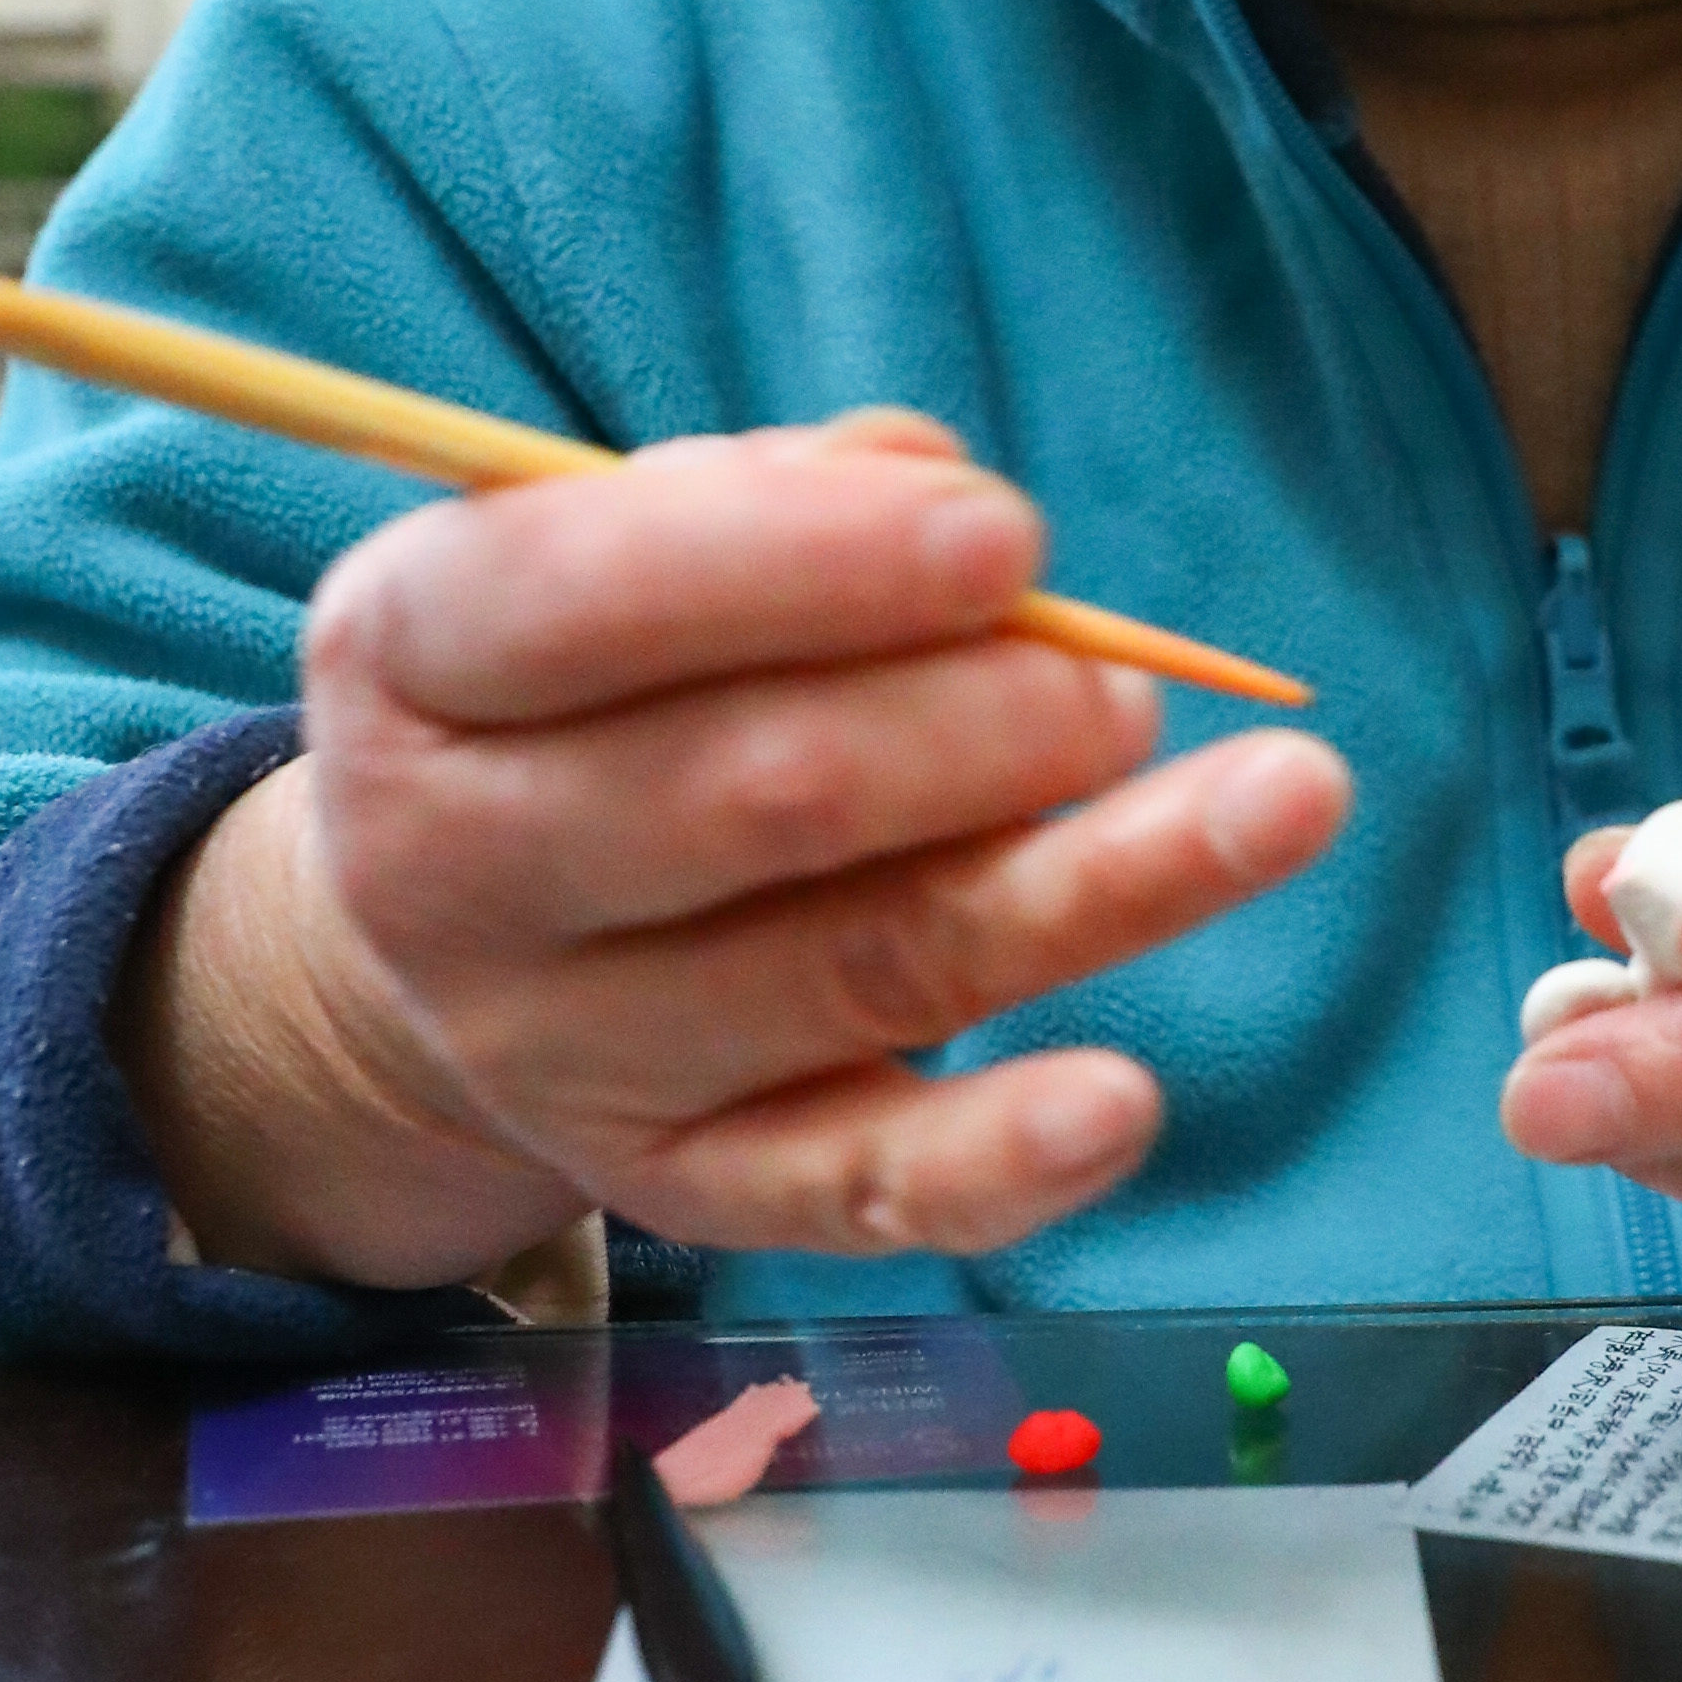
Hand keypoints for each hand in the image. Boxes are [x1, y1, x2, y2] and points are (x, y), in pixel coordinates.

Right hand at [123, 416, 1350, 1283]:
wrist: (448, 925)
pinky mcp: (683, 1185)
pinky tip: (1125, 1104)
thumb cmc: (589, 679)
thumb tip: (942, 494)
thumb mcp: (607, 542)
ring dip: (1088, 886)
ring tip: (1273, 803)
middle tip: (1123, 689)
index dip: (807, 563)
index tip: (1008, 535)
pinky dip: (999, 1158)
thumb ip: (779, 493)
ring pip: (859, 968)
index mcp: (408, 656)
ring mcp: (566, 1052)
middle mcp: (454, 868)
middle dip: (976, 726)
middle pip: (747, 793)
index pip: (579, 596)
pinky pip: (855, 1188)